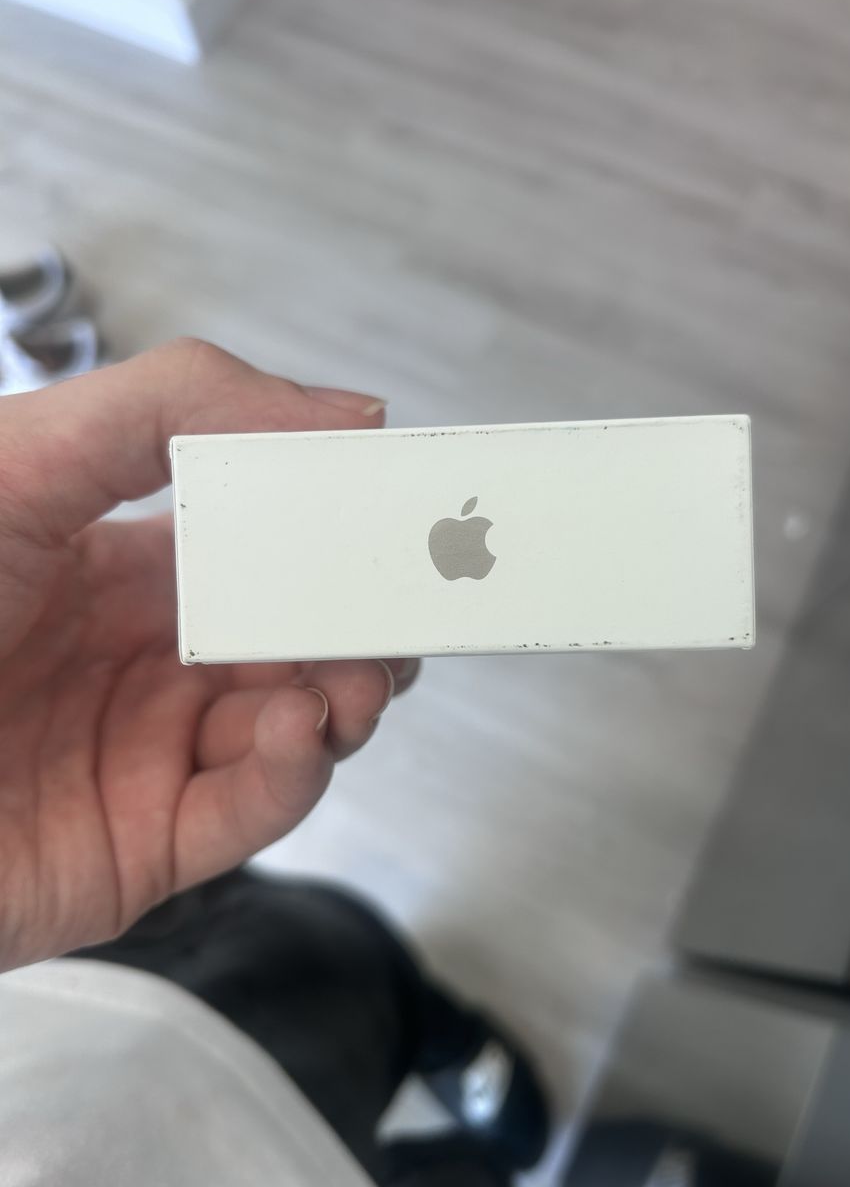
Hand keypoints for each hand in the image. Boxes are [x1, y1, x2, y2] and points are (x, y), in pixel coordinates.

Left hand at [0, 339, 417, 970]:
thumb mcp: (26, 461)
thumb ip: (176, 406)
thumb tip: (344, 409)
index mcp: (129, 570)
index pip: (269, 549)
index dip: (338, 533)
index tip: (401, 512)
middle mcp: (151, 664)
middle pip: (301, 642)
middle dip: (364, 623)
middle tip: (407, 604)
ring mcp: (152, 757)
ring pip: (299, 726)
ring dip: (349, 696)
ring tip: (356, 674)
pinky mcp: (145, 849)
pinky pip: (251, 811)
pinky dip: (296, 772)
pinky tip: (301, 728)